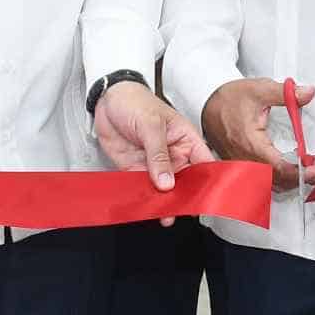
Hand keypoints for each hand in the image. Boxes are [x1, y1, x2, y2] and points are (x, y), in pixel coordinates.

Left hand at [94, 80, 214, 217]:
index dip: (208, 180)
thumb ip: (159, 154)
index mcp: (186, 139)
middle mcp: (173, 154)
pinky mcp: (135, 170)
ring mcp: (154, 164)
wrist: (106, 99)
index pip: (203, 164)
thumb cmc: (134, 100)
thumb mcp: (151, 124)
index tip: (207, 197)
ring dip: (163, 201)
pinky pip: (142, 188)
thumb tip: (167, 182)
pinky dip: (143, 198)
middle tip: (181, 211)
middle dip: (183, 197)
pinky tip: (144, 206)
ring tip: (163, 214)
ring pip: (164, 189)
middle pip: (184, 182)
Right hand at [201, 78, 314, 194]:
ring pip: (275, 185)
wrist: (207, 104)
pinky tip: (299, 169)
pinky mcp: (245, 169)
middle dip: (307, 175)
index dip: (303, 172)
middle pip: (281, 181)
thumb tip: (308, 93)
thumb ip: (286, 93)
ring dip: (298, 178)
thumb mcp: (259, 90)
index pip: (280, 169)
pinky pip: (267, 182)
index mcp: (251, 145)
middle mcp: (247, 162)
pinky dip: (286, 179)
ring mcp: (245, 168)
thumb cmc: (230, 99)